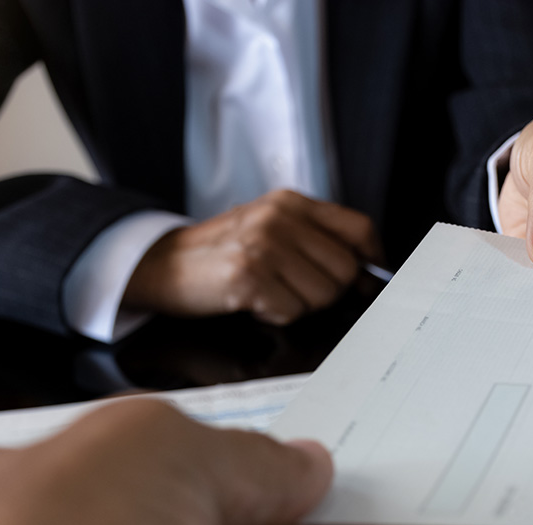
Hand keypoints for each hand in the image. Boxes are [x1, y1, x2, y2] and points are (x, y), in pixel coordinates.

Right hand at [124, 190, 383, 324]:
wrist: (161, 265)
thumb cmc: (217, 252)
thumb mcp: (266, 227)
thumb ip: (311, 239)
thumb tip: (363, 269)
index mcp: (290, 203)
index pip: (358, 227)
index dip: (372, 258)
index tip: (367, 277)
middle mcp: (279, 218)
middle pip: (345, 268)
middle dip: (327, 290)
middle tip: (295, 289)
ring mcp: (263, 245)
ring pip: (322, 294)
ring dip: (299, 304)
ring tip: (270, 292)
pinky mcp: (248, 275)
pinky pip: (291, 311)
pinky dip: (275, 315)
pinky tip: (254, 301)